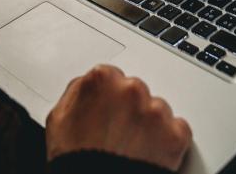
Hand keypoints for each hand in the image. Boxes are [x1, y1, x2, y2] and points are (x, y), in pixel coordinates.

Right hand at [46, 64, 191, 170]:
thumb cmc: (75, 159)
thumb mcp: (58, 119)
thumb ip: (76, 92)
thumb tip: (87, 86)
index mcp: (103, 80)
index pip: (112, 77)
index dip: (108, 98)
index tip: (107, 112)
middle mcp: (132, 89)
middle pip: (135, 92)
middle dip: (129, 109)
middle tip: (117, 134)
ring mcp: (156, 111)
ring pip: (157, 110)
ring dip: (148, 124)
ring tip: (132, 147)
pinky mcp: (176, 134)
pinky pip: (176, 130)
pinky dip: (167, 141)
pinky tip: (149, 153)